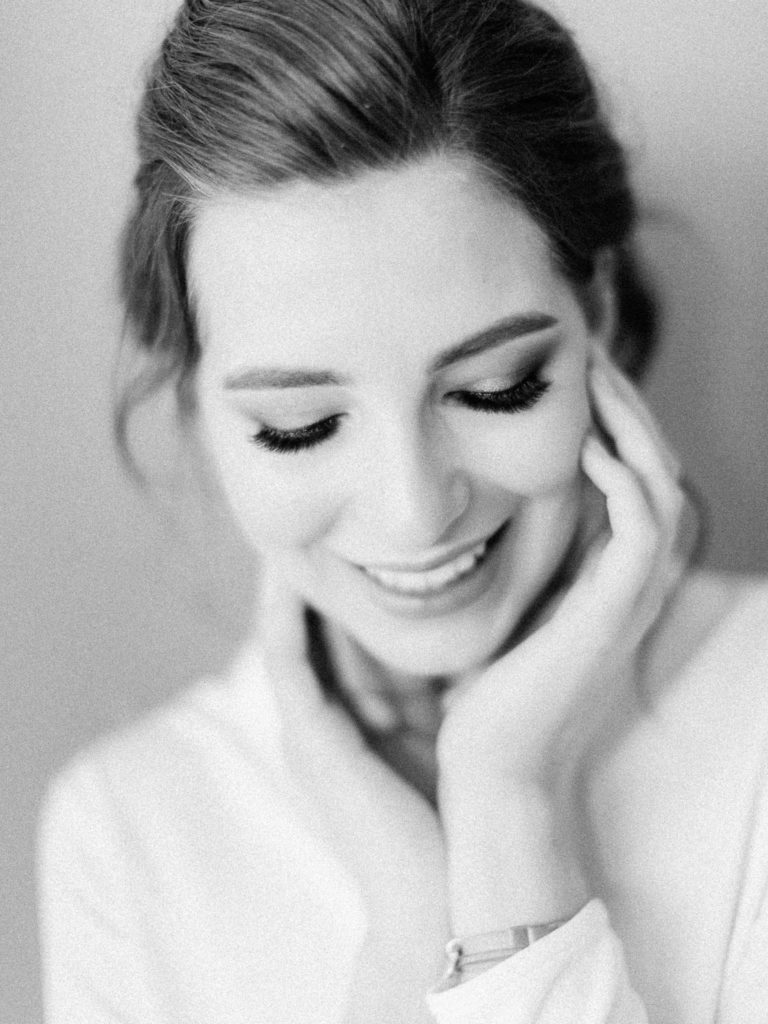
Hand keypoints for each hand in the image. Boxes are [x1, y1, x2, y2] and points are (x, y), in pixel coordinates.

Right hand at [258, 565, 448, 1015]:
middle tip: (323, 511)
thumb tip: (479, 625)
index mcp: (362, 717)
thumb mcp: (452, 726)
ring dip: (290, 582)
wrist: (448, 890)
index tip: (366, 531)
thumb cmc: (461, 811)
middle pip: (314, 627)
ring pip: (290, 635)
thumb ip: (449, 683)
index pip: (346, 635)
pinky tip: (291, 570)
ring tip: (297, 524)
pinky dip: (285, 614)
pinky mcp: (308, 737)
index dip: (350, 583)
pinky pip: (286, 659)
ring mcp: (311, 728)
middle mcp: (328, 717)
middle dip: (317, 572)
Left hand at [437, 347, 684, 795]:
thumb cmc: (485, 696)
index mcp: (605, 580)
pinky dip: (623, 479)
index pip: (633, 480)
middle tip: (591, 354)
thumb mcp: (503, 610)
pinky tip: (587, 443)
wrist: (492, 769)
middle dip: (629, 409)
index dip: (615, 424)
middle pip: (657, 470)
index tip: (574, 375)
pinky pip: (641, 529)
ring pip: (661, 488)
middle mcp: (629, 584)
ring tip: (594, 377)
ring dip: (632, 427)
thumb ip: (512, 565)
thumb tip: (476, 511)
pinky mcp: (612, 614)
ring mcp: (628, 600)